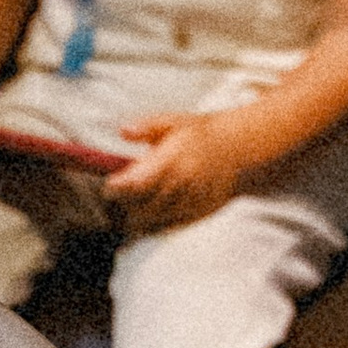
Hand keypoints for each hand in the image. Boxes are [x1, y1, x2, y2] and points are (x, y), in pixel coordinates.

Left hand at [109, 112, 246, 231]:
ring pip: (154, 219)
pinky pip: (170, 226)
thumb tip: (123, 131)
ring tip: (124, 211)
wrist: (239, 150)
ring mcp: (192, 201)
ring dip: (136, 217)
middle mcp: (183, 184)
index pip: (138, 183)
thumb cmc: (199, 134)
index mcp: (173, 161)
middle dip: (123, 205)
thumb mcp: (173, 122)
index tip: (108, 186)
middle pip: (143, 206)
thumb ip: (146, 127)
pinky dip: (153, 225)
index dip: (119, 188)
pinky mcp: (199, 213)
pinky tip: (144, 219)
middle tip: (112, 199)